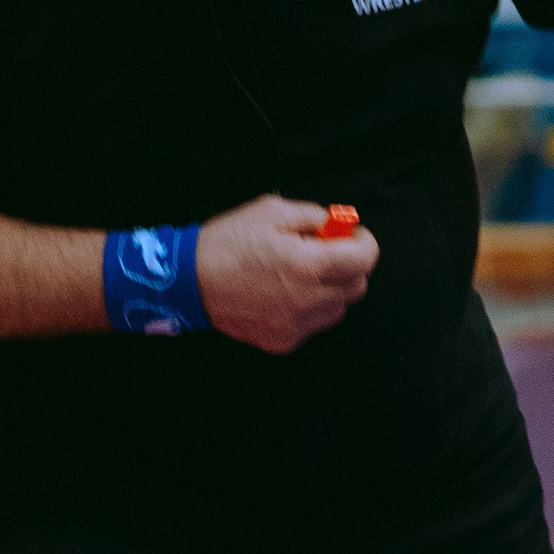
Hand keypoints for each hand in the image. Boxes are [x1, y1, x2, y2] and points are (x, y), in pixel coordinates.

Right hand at [196, 195, 378, 355]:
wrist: (189, 281)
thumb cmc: (228, 242)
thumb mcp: (271, 212)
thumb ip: (313, 217)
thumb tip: (338, 226)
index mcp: (310, 265)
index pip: (364, 260)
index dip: (364, 244)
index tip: (356, 236)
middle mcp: (310, 300)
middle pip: (357, 287)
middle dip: (349, 266)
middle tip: (326, 252)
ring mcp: (298, 326)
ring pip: (337, 309)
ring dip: (329, 290)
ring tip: (298, 274)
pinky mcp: (285, 341)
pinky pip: (313, 325)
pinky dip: (307, 308)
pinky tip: (281, 294)